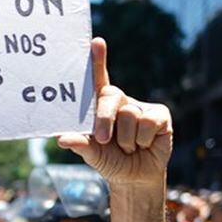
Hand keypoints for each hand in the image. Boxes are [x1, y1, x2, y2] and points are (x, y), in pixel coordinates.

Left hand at [56, 38, 171, 187]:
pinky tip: (146, 145)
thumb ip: (80, 144)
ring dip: (127, 139)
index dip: (97, 61)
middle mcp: (121, 101)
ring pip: (129, 114)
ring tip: (129, 148)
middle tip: (105, 139)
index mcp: (101, 105)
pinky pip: (148, 122)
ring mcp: (141, 107)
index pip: (98, 80)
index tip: (95, 42)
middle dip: (105, 119)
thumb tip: (61, 139)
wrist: (134, 178)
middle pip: (110, 96)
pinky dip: (143, 140)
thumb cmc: (110, 161)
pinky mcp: (160, 114)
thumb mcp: (93, 154)